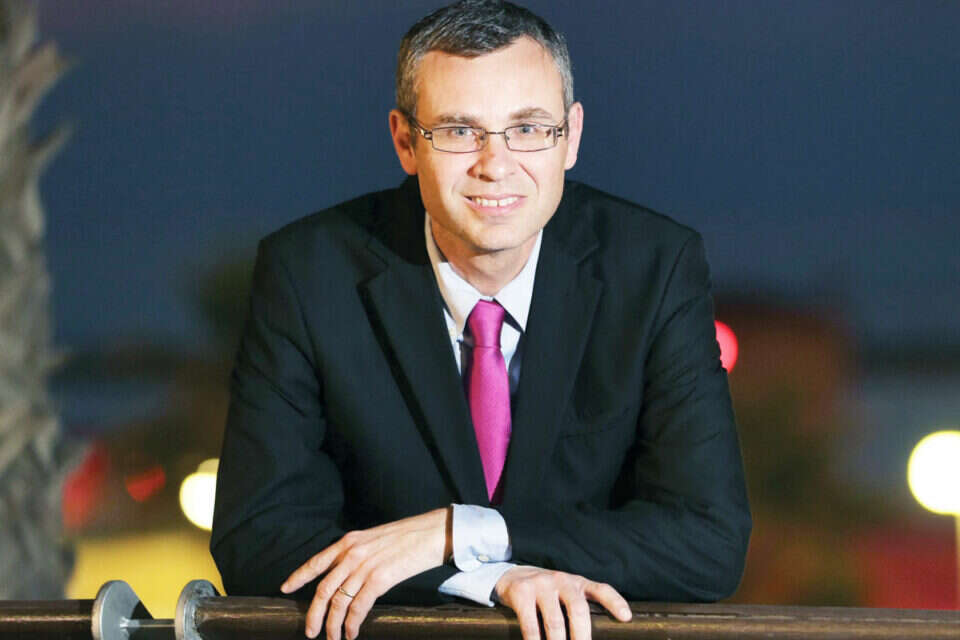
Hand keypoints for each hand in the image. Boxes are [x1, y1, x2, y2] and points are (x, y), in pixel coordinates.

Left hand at [281, 507, 451, 639]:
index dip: (298, 577)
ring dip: (333, 625)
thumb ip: (358, 553)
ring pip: (338, 602)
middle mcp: (352, 553)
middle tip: (310, 632)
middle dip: (314, 614)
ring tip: (334, 639)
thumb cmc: (409, 535)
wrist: (433, 531)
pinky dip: (352, 624)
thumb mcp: (375, 538)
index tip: (285, 588)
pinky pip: (358, 607)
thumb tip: (348, 573)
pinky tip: (353, 633)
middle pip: (323, 589)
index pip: (316, 562)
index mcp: (349, 541)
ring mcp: (365, 566)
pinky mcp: (380, 578)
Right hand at [494, 566, 631, 639]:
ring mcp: (541, 585)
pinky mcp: (522, 592)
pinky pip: (530, 624)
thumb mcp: (566, 593)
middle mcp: (562, 580)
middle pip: (578, 609)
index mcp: (577, 583)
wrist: (511, 577)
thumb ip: (580, 606)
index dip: (615, 602)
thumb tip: (596, 635)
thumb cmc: (546, 592)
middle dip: (583, 637)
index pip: (601, 589)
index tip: (626, 617)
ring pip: (555, 621)